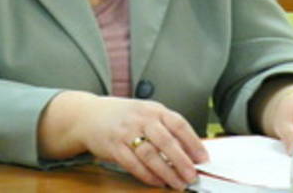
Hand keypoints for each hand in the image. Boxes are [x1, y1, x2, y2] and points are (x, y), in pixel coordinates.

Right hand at [74, 96, 207, 189]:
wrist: (89, 115)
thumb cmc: (122, 116)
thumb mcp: (145, 113)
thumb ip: (165, 127)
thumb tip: (190, 150)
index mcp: (153, 109)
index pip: (178, 124)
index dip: (193, 142)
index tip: (203, 158)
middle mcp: (140, 118)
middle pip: (166, 140)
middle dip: (182, 161)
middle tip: (192, 176)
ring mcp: (126, 132)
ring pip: (150, 154)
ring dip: (166, 172)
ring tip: (178, 183)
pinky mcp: (114, 146)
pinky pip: (133, 164)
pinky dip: (147, 175)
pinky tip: (157, 182)